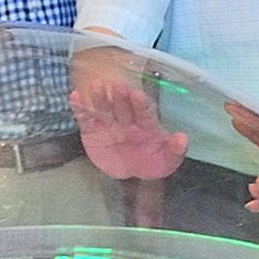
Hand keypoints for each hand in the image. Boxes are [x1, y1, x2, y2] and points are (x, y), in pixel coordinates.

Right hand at [72, 60, 187, 181]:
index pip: (144, 111)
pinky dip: (80, 107)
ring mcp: (109, 123)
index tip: (137, 93)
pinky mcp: (92, 130)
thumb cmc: (150, 161)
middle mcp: (127, 120)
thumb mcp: (166, 161)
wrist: (129, 172)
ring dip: (100, 97)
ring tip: (95, 86)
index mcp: (147, 124)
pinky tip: (75, 96)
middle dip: (121, 96)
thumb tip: (183, 138)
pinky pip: (85, 118)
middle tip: (118, 85)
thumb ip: (175, 150)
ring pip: (104, 108)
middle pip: (124, 105)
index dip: (141, 102)